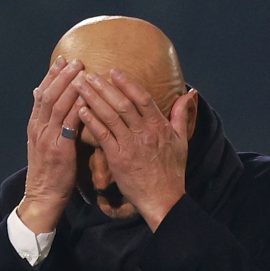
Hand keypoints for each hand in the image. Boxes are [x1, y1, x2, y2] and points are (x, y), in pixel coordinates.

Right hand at [19, 57, 85, 233]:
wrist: (43, 196)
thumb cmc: (49, 171)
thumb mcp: (42, 143)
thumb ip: (44, 120)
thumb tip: (38, 95)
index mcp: (34, 126)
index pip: (41, 94)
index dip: (51, 76)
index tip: (62, 60)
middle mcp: (38, 129)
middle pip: (48, 95)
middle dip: (61, 76)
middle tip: (75, 60)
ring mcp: (47, 139)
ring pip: (57, 106)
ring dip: (70, 87)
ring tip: (82, 72)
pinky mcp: (59, 150)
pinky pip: (68, 125)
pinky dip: (77, 109)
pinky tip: (87, 98)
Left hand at [75, 69, 195, 230]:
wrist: (163, 199)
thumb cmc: (172, 171)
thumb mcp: (182, 141)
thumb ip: (182, 115)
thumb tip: (189, 93)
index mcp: (160, 126)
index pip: (142, 98)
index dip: (127, 83)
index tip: (114, 71)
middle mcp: (145, 132)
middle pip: (122, 103)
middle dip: (104, 86)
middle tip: (88, 74)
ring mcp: (130, 145)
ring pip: (110, 116)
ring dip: (93, 99)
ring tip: (80, 86)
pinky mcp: (118, 159)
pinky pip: (102, 135)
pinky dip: (91, 121)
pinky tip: (80, 110)